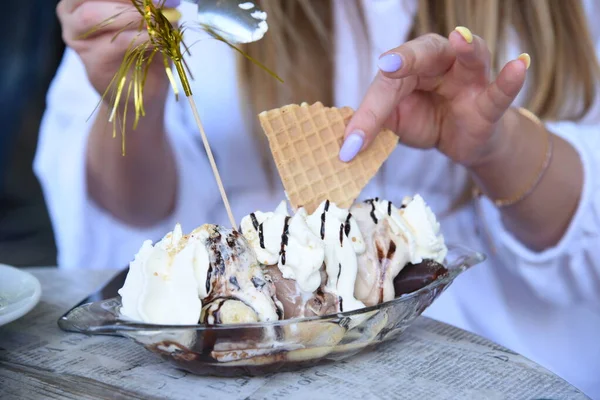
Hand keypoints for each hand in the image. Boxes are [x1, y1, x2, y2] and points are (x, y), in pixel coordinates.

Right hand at [57, 0, 180, 109]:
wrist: (146, 88)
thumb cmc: (146, 47)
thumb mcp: (151, 18)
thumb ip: (152, 4)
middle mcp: (72, 13)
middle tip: (162, 2)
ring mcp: (77, 38)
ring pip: (94, 15)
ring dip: (132, 15)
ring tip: (157, 20)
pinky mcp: (91, 61)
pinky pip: (116, 43)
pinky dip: (141, 38)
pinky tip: (157, 39)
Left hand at [339, 27, 529, 167]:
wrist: (463, 141)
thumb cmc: (426, 120)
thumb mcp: (396, 122)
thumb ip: (375, 122)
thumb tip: (345, 141)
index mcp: (410, 67)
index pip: (386, 84)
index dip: (367, 114)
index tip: (350, 142)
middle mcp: (440, 62)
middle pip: (422, 54)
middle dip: (406, 58)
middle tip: (387, 66)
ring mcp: (469, 78)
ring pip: (469, 57)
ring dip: (466, 47)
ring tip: (460, 39)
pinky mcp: (490, 101)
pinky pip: (501, 90)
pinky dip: (511, 78)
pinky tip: (519, 64)